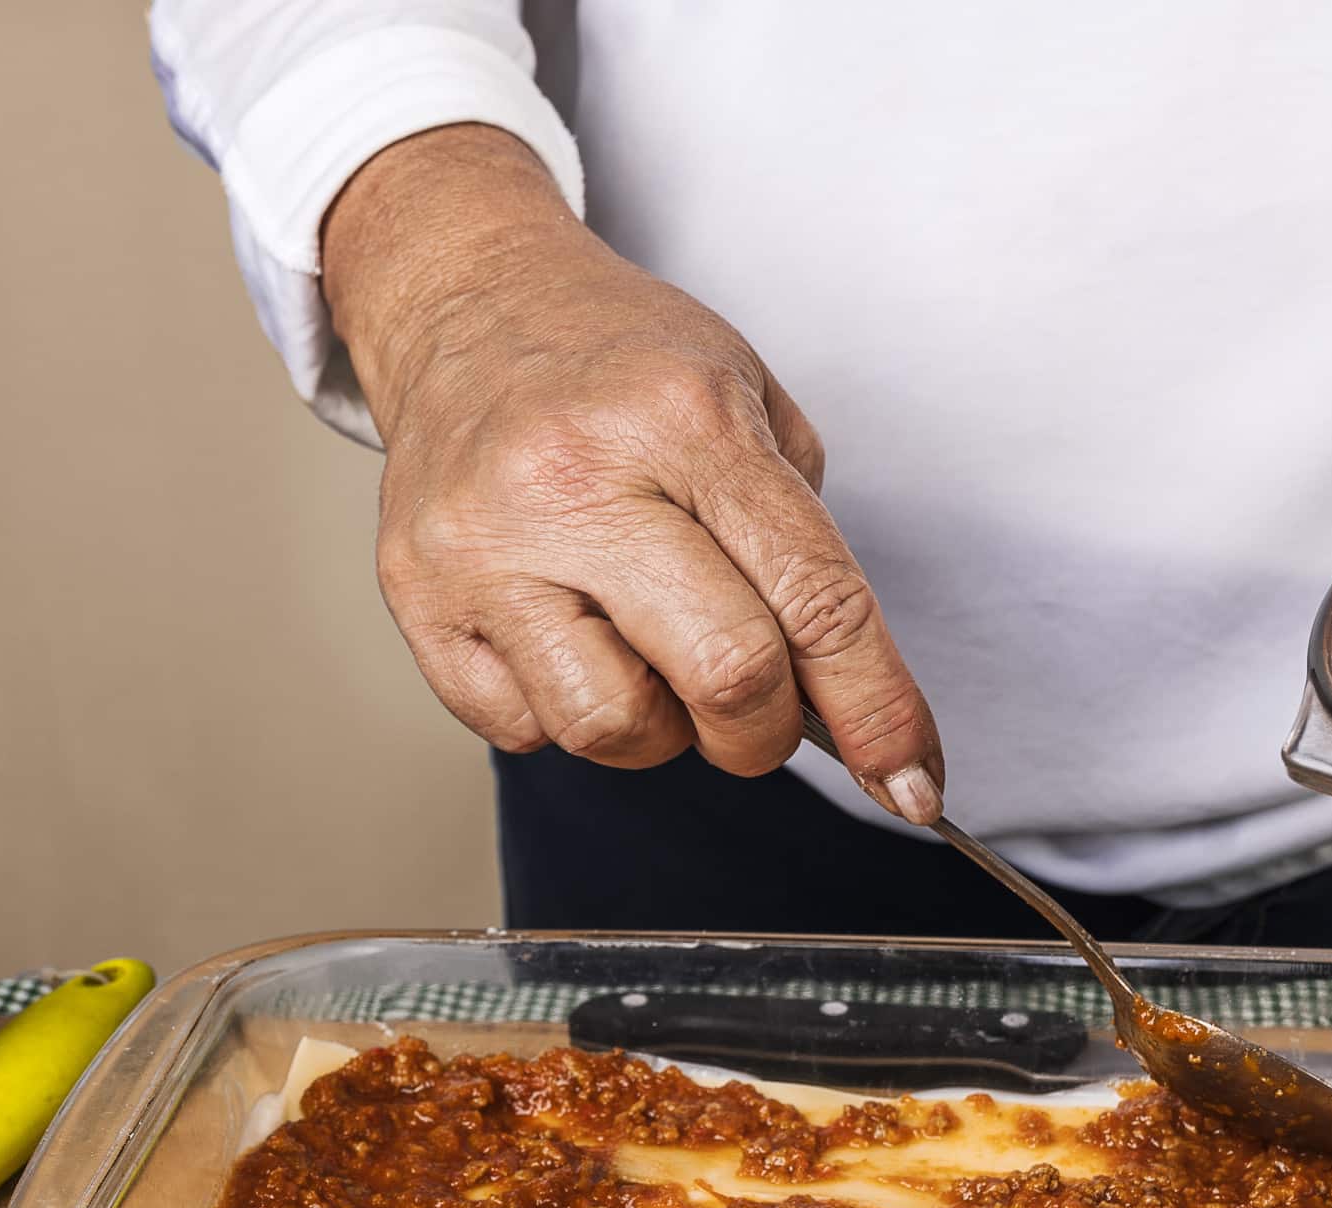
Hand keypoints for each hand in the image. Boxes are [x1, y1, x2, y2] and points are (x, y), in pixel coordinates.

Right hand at [321, 125, 942, 816]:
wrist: (464, 302)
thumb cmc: (619, 364)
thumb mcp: (745, 399)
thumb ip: (805, 549)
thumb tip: (850, 714)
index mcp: (686, 419)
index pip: (816, 601)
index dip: (878, 711)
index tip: (911, 782)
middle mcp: (577, 479)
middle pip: (725, 677)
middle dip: (764, 730)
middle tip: (755, 708)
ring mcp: (486, 546)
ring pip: (612, 728)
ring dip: (659, 730)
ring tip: (647, 657)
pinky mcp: (419, 598)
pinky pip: (523, 729)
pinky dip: (566, 712)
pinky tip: (568, 639)